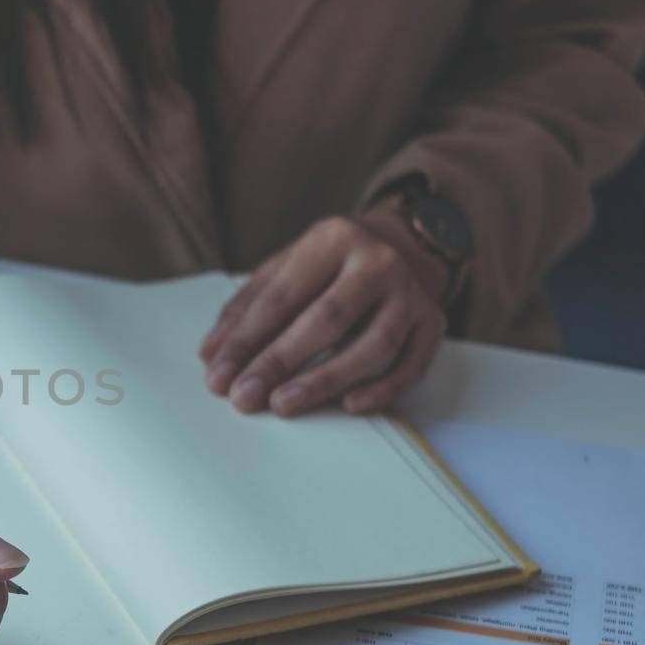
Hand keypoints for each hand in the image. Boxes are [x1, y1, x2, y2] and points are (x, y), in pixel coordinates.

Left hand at [198, 207, 448, 416]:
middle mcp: (378, 261)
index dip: (246, 340)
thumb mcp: (285, 269)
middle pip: (327, 319)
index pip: (282, 297)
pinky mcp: (434, 322)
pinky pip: (412, 364)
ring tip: (284, 405)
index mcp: (332, 239)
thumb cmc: (328, 266)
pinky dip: (382, 389)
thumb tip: (211, 355)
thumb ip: (247, 309)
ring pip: (374, 344)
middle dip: (279, 362)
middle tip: (244, 398)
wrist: (401, 244)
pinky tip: (348, 406)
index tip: (218, 377)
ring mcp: (412, 293)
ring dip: (325, 380)